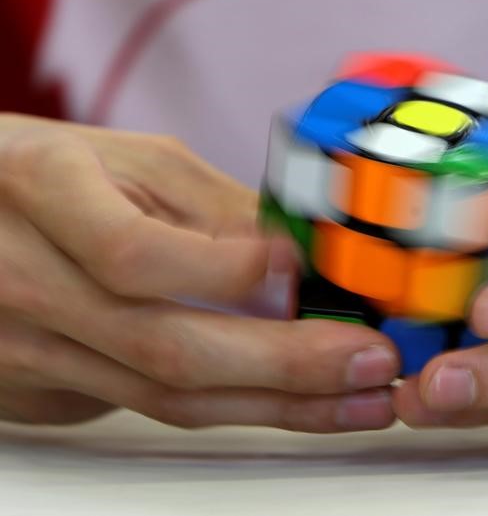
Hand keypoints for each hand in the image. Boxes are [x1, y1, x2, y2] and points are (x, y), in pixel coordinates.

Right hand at [0, 114, 397, 431]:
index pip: (135, 253)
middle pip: (164, 348)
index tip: (306, 273)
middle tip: (374, 362)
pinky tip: (295, 400)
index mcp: (43, 192)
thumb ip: (213, 208)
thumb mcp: (129, 160)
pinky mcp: (43, 392)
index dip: (228, 270)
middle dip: (286, 364)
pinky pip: (149, 405)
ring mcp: (27, 349)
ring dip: (276, 404)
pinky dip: (232, 406)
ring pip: (165, 396)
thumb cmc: (50, 173)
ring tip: (359, 400)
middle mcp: (27, 282)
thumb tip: (302, 260)